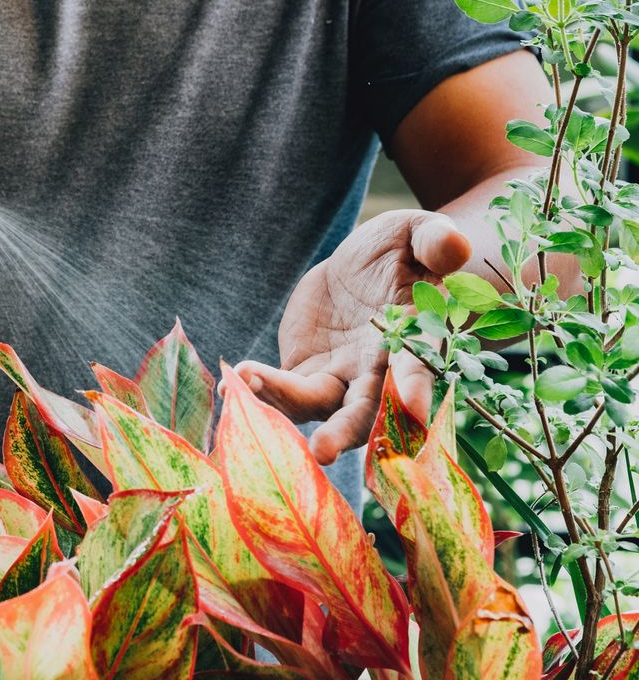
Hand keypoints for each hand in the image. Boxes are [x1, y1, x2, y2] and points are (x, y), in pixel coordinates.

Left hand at [233, 210, 470, 463]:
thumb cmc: (400, 250)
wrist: (363, 267)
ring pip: (313, 406)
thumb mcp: (415, 234)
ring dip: (282, 403)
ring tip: (245, 383)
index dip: (416, 388)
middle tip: (321, 450)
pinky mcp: (305, 375)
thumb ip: (434, 240)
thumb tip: (454, 245)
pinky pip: (282, 392)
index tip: (412, 408)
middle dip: (344, 433)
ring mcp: (339, 380)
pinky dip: (259, 389)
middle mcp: (378, 374)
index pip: (418, 369)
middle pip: (364, 412)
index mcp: (414, 343)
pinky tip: (231, 383)